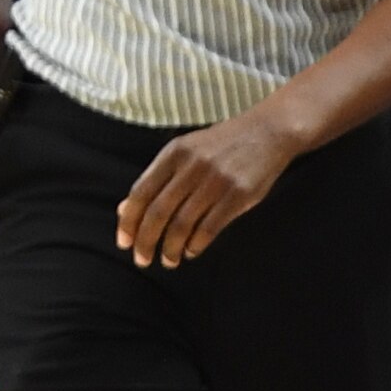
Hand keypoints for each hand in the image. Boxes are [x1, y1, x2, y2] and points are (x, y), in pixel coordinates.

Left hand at [116, 102, 300, 269]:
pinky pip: (209, 228)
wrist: (268, 131)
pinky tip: (191, 251)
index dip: (128, 222)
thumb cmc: (220, 145)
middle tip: (142, 260)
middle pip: (158, 213)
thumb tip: (124, 210)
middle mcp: (192, 166)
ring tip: (168, 260)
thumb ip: (157, 179)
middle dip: (146, 241)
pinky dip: (195, 245)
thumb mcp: (184, 152)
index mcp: (173, 153)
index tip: (123, 243)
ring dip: (170, 248)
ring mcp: (216, 180)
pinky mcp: (239, 194)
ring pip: (182, 224)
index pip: (140, 193)